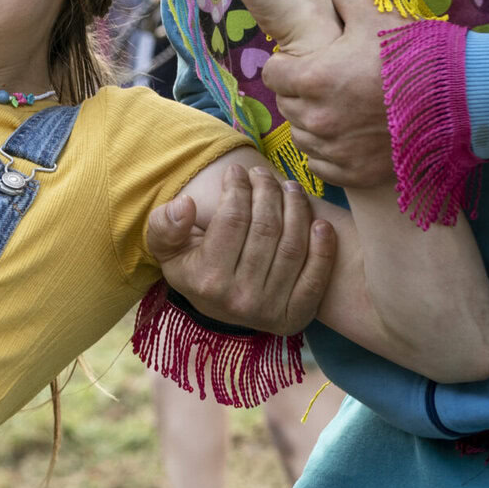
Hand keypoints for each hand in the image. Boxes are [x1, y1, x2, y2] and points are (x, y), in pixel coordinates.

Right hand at [151, 163, 335, 335]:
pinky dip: (323, 247)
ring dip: (297, 209)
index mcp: (207, 279)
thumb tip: (185, 203)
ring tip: (290, 188)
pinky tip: (320, 223)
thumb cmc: (192, 267)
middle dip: (268, 192)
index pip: (232, 220)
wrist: (219, 308)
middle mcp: (239, 298)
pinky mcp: (296, 316)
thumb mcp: (166, 248)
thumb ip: (165, 225)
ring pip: (292, 246)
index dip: (237, 188)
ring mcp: (270, 309)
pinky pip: (316, 277)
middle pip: (266, 229)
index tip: (237, 171)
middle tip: (264, 175)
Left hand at [260, 0, 402, 188]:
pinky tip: (347, 137)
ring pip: (301, 135)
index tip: (302, 63)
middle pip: (286, 105)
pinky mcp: (353, 173)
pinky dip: (329, 152)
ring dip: (312, 123)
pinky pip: (321, 164)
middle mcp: (316, 118)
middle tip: (325, 85)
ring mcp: (334, 150)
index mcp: (312, 78)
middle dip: (299, 93)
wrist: (463, 99)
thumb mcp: (378, 15)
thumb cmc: (417, 55)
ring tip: (338, 110)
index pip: (272, 74)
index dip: (286, 65)